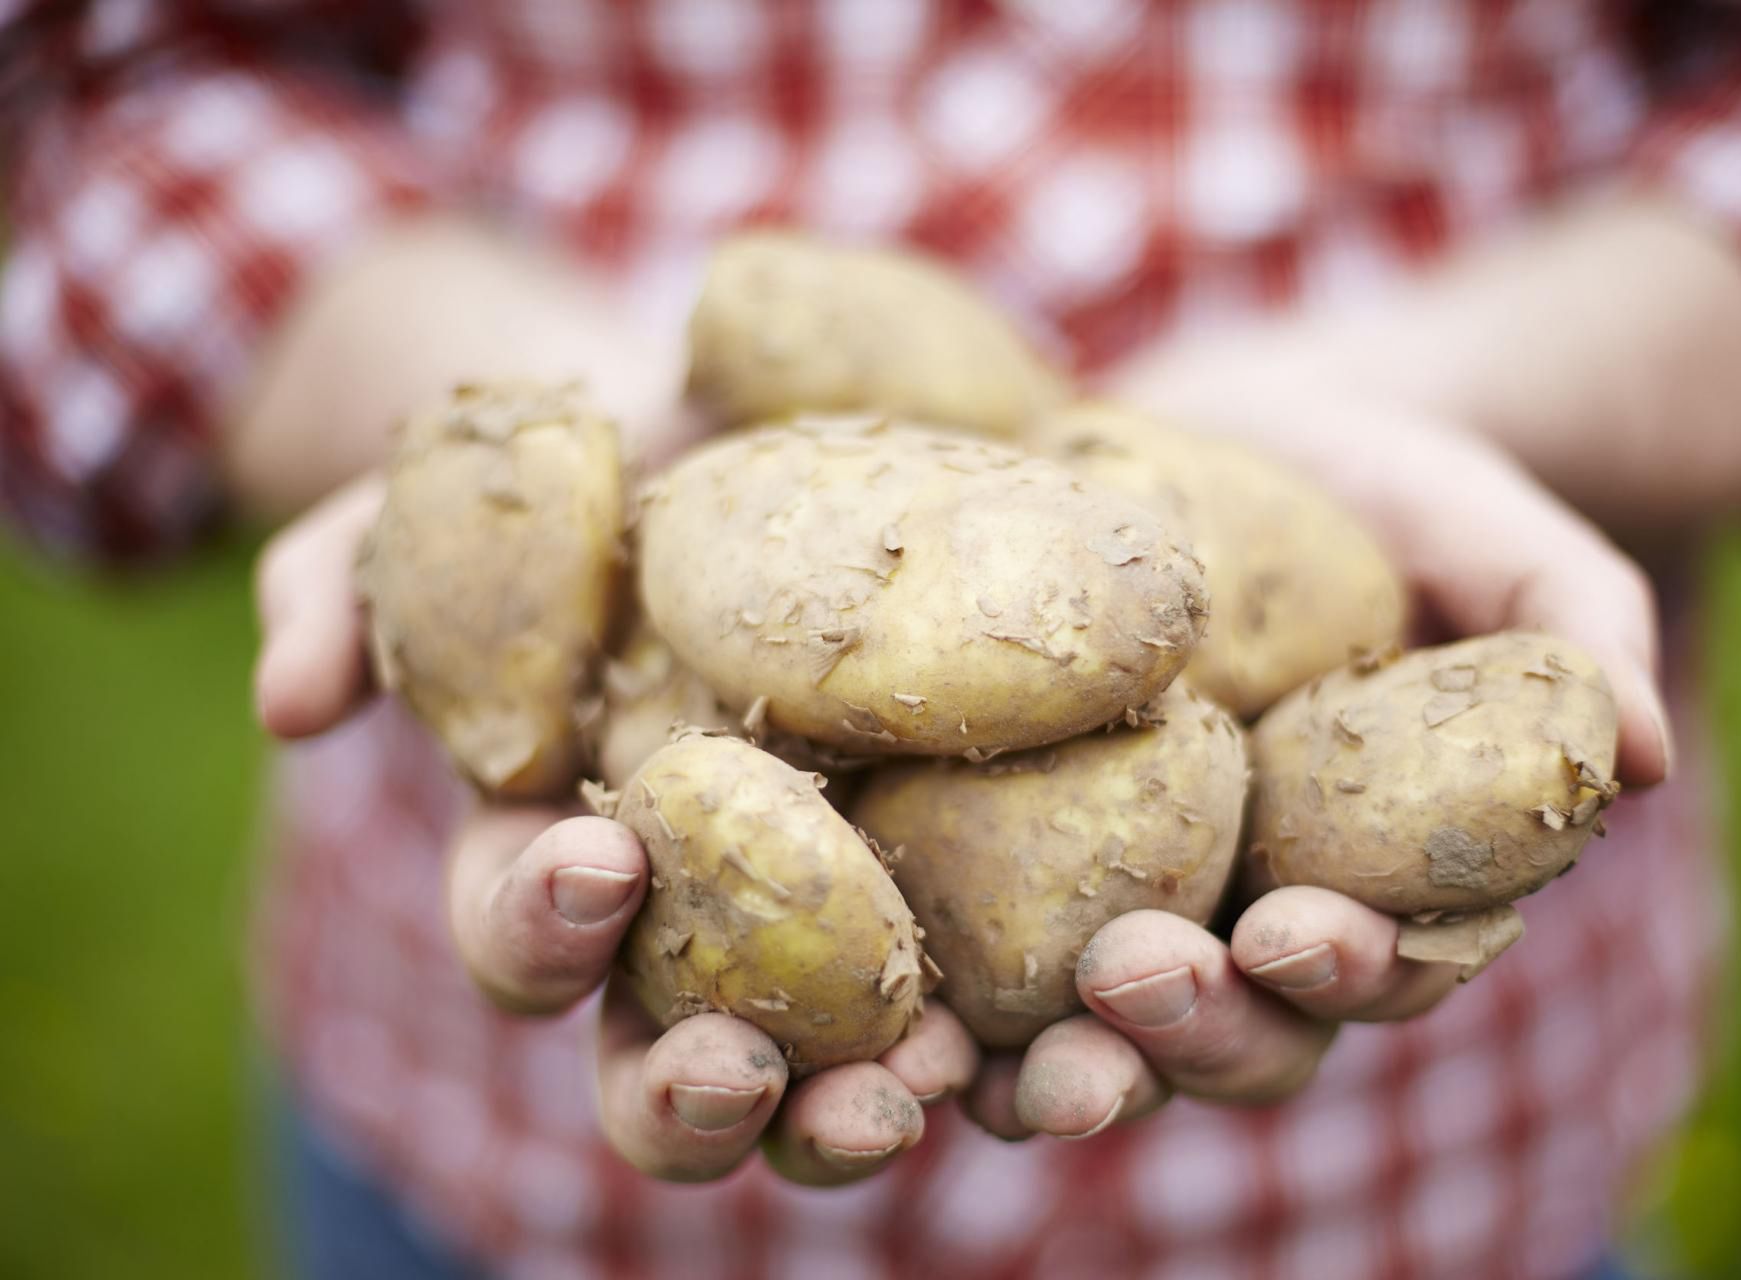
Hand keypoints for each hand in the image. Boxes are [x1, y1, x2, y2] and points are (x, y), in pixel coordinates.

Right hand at [253, 477, 979, 1184]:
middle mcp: (696, 929)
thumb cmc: (592, 479)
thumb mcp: (459, 501)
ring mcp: (831, 929)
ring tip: (914, 1097)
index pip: (529, 931)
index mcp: (569, 855)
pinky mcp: (964, 892)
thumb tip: (287, 701)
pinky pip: (994, 997)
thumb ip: (355, 581)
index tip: (597, 861)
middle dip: (692, 1093)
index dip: (541, 922)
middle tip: (739, 1071)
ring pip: (829, 1074)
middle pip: (669, 1065)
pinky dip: (1023, 1034)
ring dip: (854, 1111)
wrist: (758, 427)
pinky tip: (1073, 1031)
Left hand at [969, 380, 1670, 1139]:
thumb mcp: (1486, 527)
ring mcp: (1119, 906)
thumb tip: (1646, 752)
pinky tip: (877, 1013)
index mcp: (1377, 877)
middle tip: (1136, 980)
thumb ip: (1572, 624)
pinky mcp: (995, 861)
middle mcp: (1249, 921)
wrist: (1218, 431)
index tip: (1299, 930)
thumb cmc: (1377, 486)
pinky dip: (921, 1006)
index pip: (1384, 965)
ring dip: (1046, 1064)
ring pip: (1091, 1035)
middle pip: (1234, 1032)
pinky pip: (959, 962)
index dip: (1352, 969)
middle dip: (1191, 1030)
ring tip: (988, 1060)